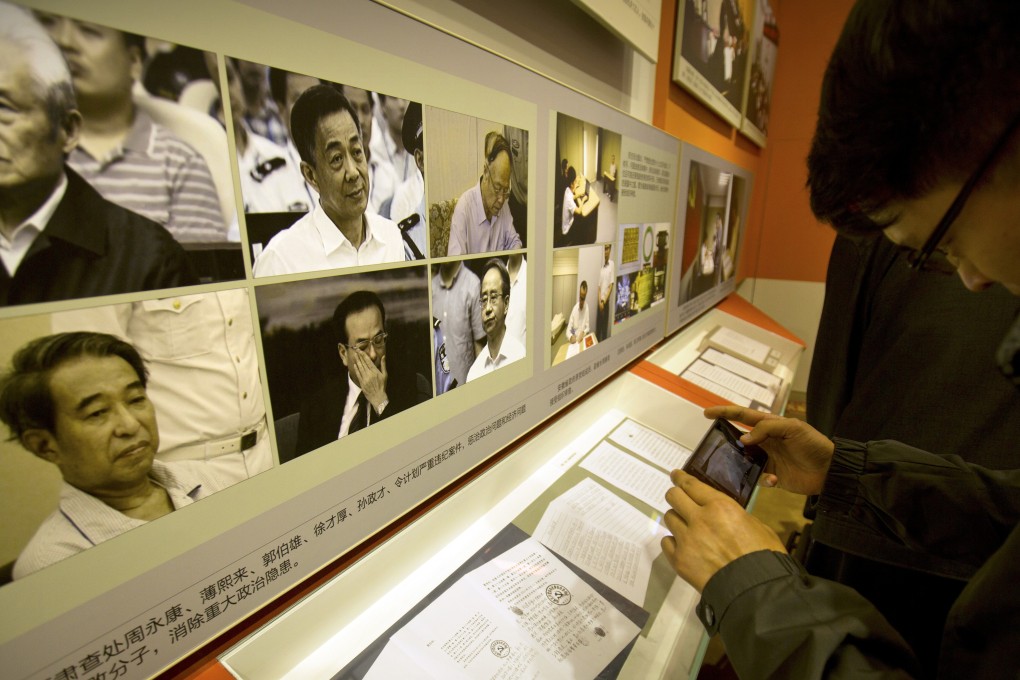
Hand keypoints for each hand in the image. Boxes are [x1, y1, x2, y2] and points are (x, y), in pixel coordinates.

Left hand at [349, 351, 387, 409]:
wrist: (378, 396)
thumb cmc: (382, 385)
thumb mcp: (385, 375)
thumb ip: (383, 365)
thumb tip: (383, 356)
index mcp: (375, 371)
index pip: (368, 361)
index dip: (363, 355)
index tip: (360, 350)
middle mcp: (369, 373)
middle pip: (363, 363)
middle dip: (359, 356)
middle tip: (355, 350)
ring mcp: (365, 378)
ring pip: (360, 367)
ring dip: (357, 361)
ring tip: (354, 355)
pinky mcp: (361, 382)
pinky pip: (358, 374)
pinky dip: (356, 369)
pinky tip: (355, 364)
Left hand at [661, 470, 785, 591]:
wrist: (756, 590)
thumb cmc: (764, 556)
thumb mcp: (757, 526)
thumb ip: (734, 516)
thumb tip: (726, 517)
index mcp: (720, 506)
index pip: (691, 485)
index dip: (681, 478)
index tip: (675, 475)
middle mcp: (698, 518)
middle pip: (674, 497)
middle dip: (675, 495)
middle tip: (678, 499)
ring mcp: (686, 539)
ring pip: (669, 518)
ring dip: (677, 519)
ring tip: (685, 527)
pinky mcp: (679, 560)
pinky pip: (666, 543)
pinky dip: (673, 542)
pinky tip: (682, 545)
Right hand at [703, 405, 833, 495]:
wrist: (830, 470)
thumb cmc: (813, 444)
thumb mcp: (793, 428)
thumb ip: (767, 429)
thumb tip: (743, 439)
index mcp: (770, 426)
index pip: (743, 416)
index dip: (724, 413)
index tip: (707, 413)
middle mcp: (765, 442)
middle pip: (739, 438)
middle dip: (725, 440)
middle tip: (712, 445)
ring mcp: (768, 459)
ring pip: (744, 460)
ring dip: (740, 463)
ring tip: (736, 465)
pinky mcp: (772, 476)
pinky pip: (758, 478)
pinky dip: (763, 479)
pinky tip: (774, 479)